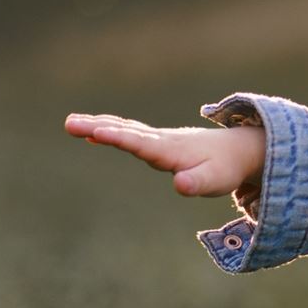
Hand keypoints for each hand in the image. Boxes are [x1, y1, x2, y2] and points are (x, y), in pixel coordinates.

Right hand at [64, 112, 266, 198]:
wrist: (237, 150)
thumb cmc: (225, 169)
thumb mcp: (215, 182)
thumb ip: (197, 183)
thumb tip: (180, 184)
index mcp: (170, 150)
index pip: (140, 143)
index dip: (119, 138)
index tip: (97, 132)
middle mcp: (161, 140)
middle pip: (125, 131)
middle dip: (98, 127)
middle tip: (70, 123)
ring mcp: (158, 138)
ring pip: (125, 128)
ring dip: (98, 125)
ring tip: (71, 123)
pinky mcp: (157, 141)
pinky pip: (128, 132)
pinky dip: (110, 129)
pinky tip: (93, 131)